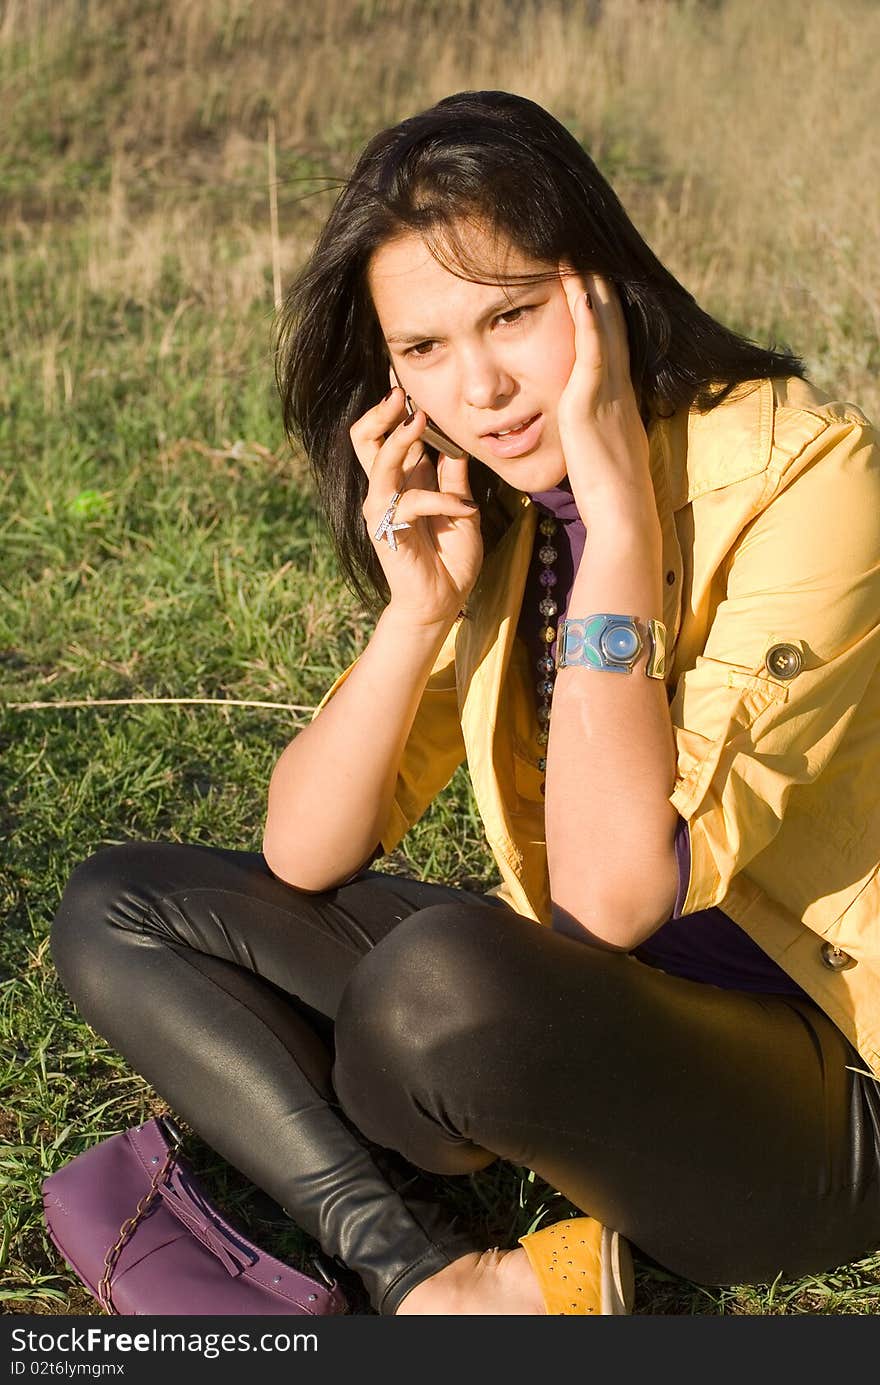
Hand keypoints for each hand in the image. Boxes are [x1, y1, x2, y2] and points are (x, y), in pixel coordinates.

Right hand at [350, 387, 482, 626]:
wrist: (441, 602)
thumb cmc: (450, 558)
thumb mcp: (461, 509)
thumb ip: (454, 478)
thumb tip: (455, 444)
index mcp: (405, 479)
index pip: (389, 434)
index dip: (393, 408)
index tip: (406, 380)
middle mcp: (388, 489)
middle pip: (364, 438)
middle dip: (380, 412)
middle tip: (401, 394)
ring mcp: (382, 507)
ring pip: (378, 460)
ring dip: (400, 438)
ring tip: (421, 421)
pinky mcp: (387, 529)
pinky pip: (410, 500)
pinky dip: (441, 500)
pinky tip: (465, 508)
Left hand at [556, 269, 652, 516]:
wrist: (622, 513)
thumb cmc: (611, 495)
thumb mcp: (604, 453)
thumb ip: (598, 433)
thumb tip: (591, 431)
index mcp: (619, 398)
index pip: (612, 344)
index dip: (604, 312)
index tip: (593, 284)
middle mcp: (618, 387)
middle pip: (612, 324)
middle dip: (599, 288)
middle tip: (586, 253)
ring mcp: (606, 391)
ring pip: (603, 327)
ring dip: (591, 288)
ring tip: (577, 255)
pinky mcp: (590, 400)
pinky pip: (591, 348)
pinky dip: (587, 316)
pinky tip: (578, 289)